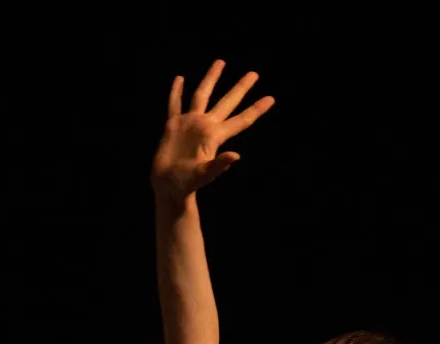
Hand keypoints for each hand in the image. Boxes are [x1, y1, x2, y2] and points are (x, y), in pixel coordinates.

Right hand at [151, 59, 273, 202]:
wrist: (169, 185)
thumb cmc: (187, 183)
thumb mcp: (204, 175)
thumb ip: (219, 166)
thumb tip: (236, 157)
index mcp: (216, 136)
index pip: (241, 120)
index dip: (256, 109)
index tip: (271, 98)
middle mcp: (206, 126)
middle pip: (227, 101)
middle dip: (240, 88)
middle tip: (254, 73)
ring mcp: (190, 123)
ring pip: (202, 95)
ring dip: (211, 79)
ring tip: (220, 62)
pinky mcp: (173, 126)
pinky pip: (175, 104)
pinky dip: (176, 91)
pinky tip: (180, 79)